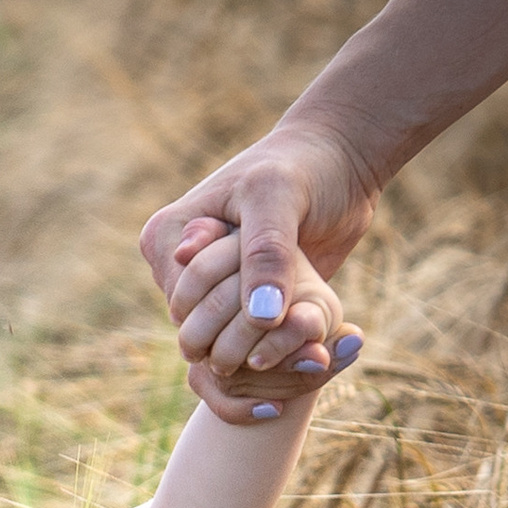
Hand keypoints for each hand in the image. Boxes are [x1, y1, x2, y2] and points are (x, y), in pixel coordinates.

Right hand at [138, 117, 383, 422]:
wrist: (339, 163)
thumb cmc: (303, 167)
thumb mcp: (279, 197)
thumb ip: (266, 253)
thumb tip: (258, 317)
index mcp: (167, 238)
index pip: (185, 304)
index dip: (232, 318)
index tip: (286, 316)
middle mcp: (177, 266)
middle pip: (199, 328)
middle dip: (250, 336)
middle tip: (307, 329)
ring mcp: (207, 286)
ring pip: (222, 340)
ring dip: (266, 344)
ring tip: (312, 332)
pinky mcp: (239, 300)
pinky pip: (246, 339)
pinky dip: (278, 342)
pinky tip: (312, 331)